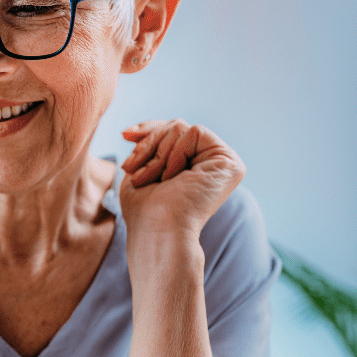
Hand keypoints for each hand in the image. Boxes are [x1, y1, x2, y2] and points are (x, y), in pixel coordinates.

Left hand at [119, 119, 244, 242]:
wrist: (157, 229)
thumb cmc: (144, 210)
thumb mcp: (138, 172)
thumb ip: (144, 149)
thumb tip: (131, 132)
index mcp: (191, 167)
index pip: (171, 133)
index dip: (148, 129)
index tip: (125, 135)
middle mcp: (210, 164)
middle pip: (174, 127)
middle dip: (148, 144)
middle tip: (131, 168)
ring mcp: (222, 163)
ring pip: (181, 127)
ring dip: (156, 154)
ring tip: (150, 180)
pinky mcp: (230, 163)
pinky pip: (194, 132)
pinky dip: (175, 152)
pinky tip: (172, 177)